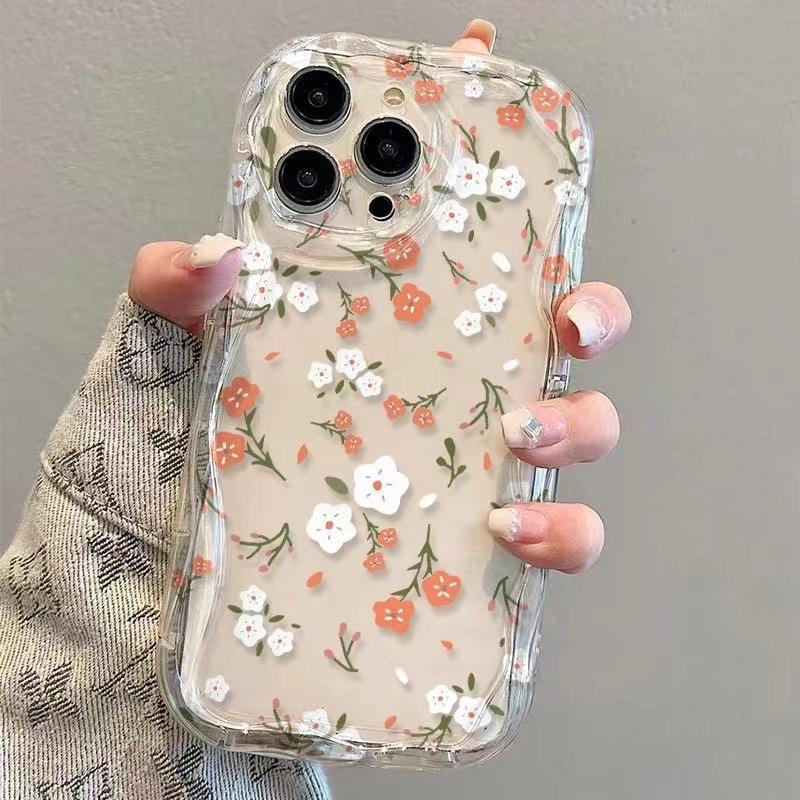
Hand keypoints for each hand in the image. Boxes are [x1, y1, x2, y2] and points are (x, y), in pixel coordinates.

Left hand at [128, 20, 630, 573]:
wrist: (180, 544)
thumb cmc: (192, 436)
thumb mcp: (178, 345)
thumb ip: (176, 286)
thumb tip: (216, 253)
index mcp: (405, 320)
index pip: (490, 253)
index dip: (531, 203)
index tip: (544, 181)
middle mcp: (455, 381)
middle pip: (567, 334)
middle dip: (595, 314)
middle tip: (564, 325)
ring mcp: (471, 458)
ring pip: (582, 431)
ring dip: (578, 425)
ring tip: (520, 433)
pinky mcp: (473, 538)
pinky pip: (557, 538)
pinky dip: (558, 530)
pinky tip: (506, 526)